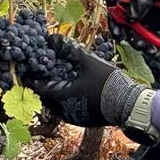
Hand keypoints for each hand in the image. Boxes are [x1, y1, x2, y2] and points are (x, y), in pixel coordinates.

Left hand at [35, 36, 150, 131]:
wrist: (130, 105)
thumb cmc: (109, 83)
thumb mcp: (89, 62)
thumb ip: (70, 50)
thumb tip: (52, 38)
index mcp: (62, 97)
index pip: (38, 89)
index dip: (32, 79)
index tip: (29, 70)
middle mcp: (64, 111)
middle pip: (46, 99)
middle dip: (44, 86)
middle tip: (44, 74)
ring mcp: (74, 118)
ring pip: (57, 106)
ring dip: (56, 95)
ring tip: (59, 82)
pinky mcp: (84, 121)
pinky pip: (68, 111)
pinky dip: (66, 101)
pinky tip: (74, 92)